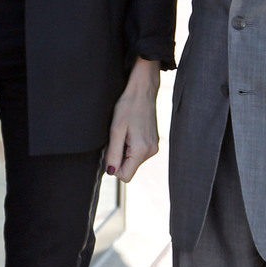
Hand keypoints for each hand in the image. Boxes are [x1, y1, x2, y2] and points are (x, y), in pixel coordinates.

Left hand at [104, 58, 160, 182]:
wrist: (143, 89)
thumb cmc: (128, 106)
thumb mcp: (115, 130)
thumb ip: (113, 154)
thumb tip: (111, 173)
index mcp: (142, 150)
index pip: (125, 176)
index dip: (114, 166)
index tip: (112, 149)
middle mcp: (151, 152)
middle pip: (129, 169)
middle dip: (119, 157)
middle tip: (118, 137)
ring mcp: (154, 147)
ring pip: (133, 161)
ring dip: (125, 151)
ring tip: (125, 132)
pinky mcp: (154, 142)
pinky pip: (138, 153)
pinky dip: (131, 146)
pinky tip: (131, 131)